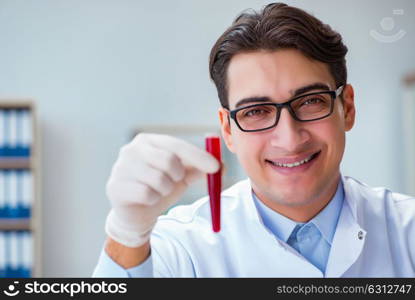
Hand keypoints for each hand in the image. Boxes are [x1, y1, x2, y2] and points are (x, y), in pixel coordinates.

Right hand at [105, 133, 219, 246]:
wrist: (136, 213)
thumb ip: (199, 168)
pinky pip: (147, 194)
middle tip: (174, 181)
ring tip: (158, 191)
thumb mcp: (181, 176)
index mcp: (149, 141)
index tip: (216, 168)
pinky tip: (146, 199)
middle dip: (178, 176)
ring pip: (158, 179)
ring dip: (165, 190)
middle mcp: (132, 149)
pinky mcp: (115, 186)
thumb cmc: (160, 187)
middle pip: (168, 160)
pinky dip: (153, 200)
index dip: (198, 156)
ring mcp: (121, 167)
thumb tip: (221, 166)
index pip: (177, 145)